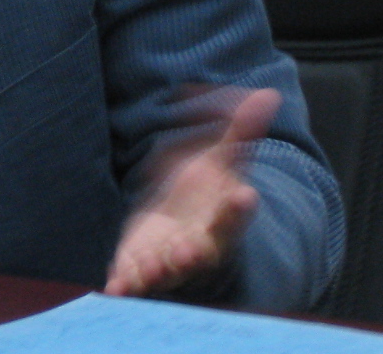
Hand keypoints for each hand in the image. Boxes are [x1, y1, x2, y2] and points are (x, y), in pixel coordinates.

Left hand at [104, 87, 279, 297]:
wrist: (182, 228)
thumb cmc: (206, 194)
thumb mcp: (222, 162)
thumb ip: (240, 133)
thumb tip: (268, 94)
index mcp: (221, 219)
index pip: (234, 215)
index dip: (238, 207)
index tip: (246, 195)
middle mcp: (198, 245)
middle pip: (201, 252)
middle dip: (194, 252)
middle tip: (189, 249)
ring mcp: (169, 260)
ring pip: (166, 271)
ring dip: (158, 271)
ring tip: (151, 268)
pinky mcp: (141, 268)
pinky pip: (134, 280)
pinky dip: (126, 285)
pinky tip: (114, 287)